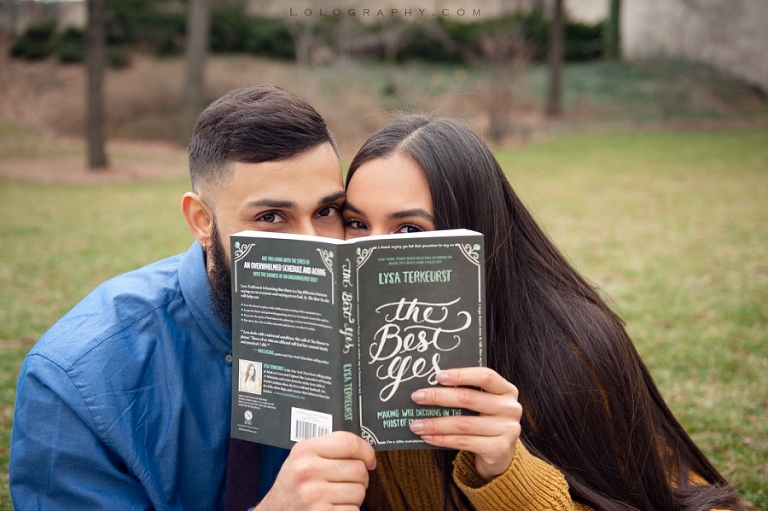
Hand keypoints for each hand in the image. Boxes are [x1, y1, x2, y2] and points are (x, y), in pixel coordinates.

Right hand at [256, 431, 375, 510]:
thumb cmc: (292, 486)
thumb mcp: (301, 459)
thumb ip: (327, 449)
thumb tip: (363, 449)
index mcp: (305, 451)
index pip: (348, 442)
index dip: (366, 451)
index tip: (369, 459)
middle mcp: (308, 471)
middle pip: (358, 468)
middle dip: (360, 478)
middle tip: (347, 482)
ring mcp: (314, 494)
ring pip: (359, 491)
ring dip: (355, 496)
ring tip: (338, 496)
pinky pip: (354, 510)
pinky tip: (334, 508)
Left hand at [409, 367, 521, 480]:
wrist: (501, 454)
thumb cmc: (485, 422)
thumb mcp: (483, 404)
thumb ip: (466, 392)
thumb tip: (430, 385)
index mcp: (507, 390)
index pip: (485, 376)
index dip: (461, 375)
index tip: (438, 376)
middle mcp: (511, 408)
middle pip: (469, 399)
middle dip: (439, 397)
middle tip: (417, 397)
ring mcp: (508, 429)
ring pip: (463, 424)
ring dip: (435, 423)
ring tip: (416, 424)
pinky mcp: (499, 449)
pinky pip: (464, 442)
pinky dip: (442, 439)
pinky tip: (427, 437)